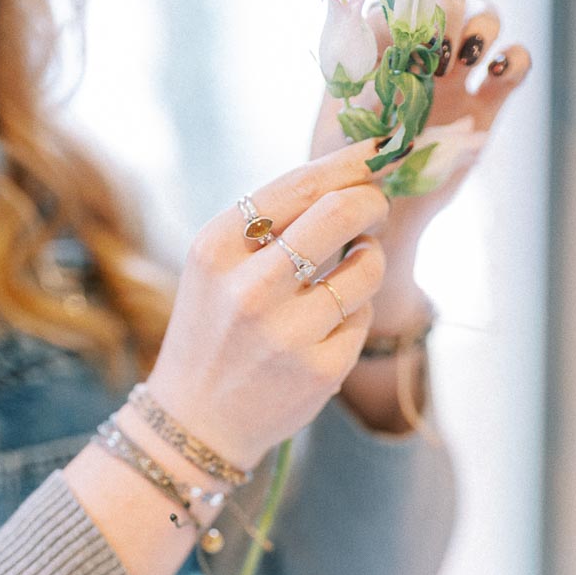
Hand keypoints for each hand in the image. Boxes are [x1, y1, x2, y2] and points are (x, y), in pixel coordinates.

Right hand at [147, 138, 394, 470]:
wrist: (197, 421)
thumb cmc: (214, 329)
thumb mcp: (216, 266)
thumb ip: (271, 220)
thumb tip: (357, 170)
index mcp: (218, 248)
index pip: (302, 184)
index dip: (352, 162)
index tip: (378, 152)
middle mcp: (251, 289)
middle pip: (343, 212)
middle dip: (372, 201)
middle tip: (375, 206)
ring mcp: (288, 334)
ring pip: (367, 266)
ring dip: (368, 259)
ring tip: (346, 272)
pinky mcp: (321, 371)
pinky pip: (364, 317)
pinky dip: (354, 314)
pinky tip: (324, 327)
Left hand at [310, 0, 532, 331]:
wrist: (383, 221)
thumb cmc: (348, 178)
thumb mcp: (339, 133)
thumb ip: (359, 94)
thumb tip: (390, 56)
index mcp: (382, 50)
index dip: (409, 7)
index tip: (403, 42)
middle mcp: (423, 54)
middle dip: (450, 9)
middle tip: (438, 50)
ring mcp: (458, 77)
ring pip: (487, 18)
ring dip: (482, 26)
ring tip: (462, 63)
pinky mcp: (488, 104)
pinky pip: (517, 63)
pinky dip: (515, 59)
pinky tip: (494, 78)